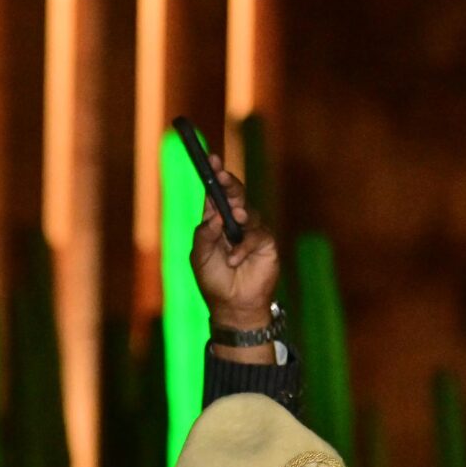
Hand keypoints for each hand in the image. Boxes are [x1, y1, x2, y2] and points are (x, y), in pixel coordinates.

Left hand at [190, 157, 279, 335]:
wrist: (233, 306)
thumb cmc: (213, 281)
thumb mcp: (199, 258)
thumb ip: (204, 236)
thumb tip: (214, 216)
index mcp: (214, 223)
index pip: (214, 195)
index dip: (214, 177)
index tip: (211, 160)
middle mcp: (234, 223)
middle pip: (234, 196)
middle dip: (228, 183)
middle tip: (222, 175)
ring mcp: (251, 231)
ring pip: (248, 212)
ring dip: (239, 215)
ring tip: (234, 221)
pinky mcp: (266, 242)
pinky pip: (257, 234)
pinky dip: (244, 246)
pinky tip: (234, 259)